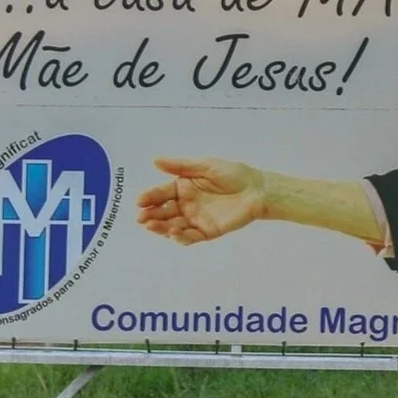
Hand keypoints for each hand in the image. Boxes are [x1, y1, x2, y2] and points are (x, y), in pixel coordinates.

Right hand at [136, 157, 267, 244]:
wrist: (257, 190)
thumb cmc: (233, 174)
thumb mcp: (205, 166)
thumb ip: (181, 166)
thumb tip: (155, 161)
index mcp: (184, 187)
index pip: (162, 193)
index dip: (150, 197)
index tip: (140, 200)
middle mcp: (186, 204)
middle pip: (164, 212)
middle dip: (151, 215)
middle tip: (142, 218)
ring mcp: (196, 219)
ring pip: (173, 226)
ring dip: (161, 228)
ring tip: (152, 226)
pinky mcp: (207, 232)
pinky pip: (190, 237)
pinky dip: (180, 237)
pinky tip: (173, 232)